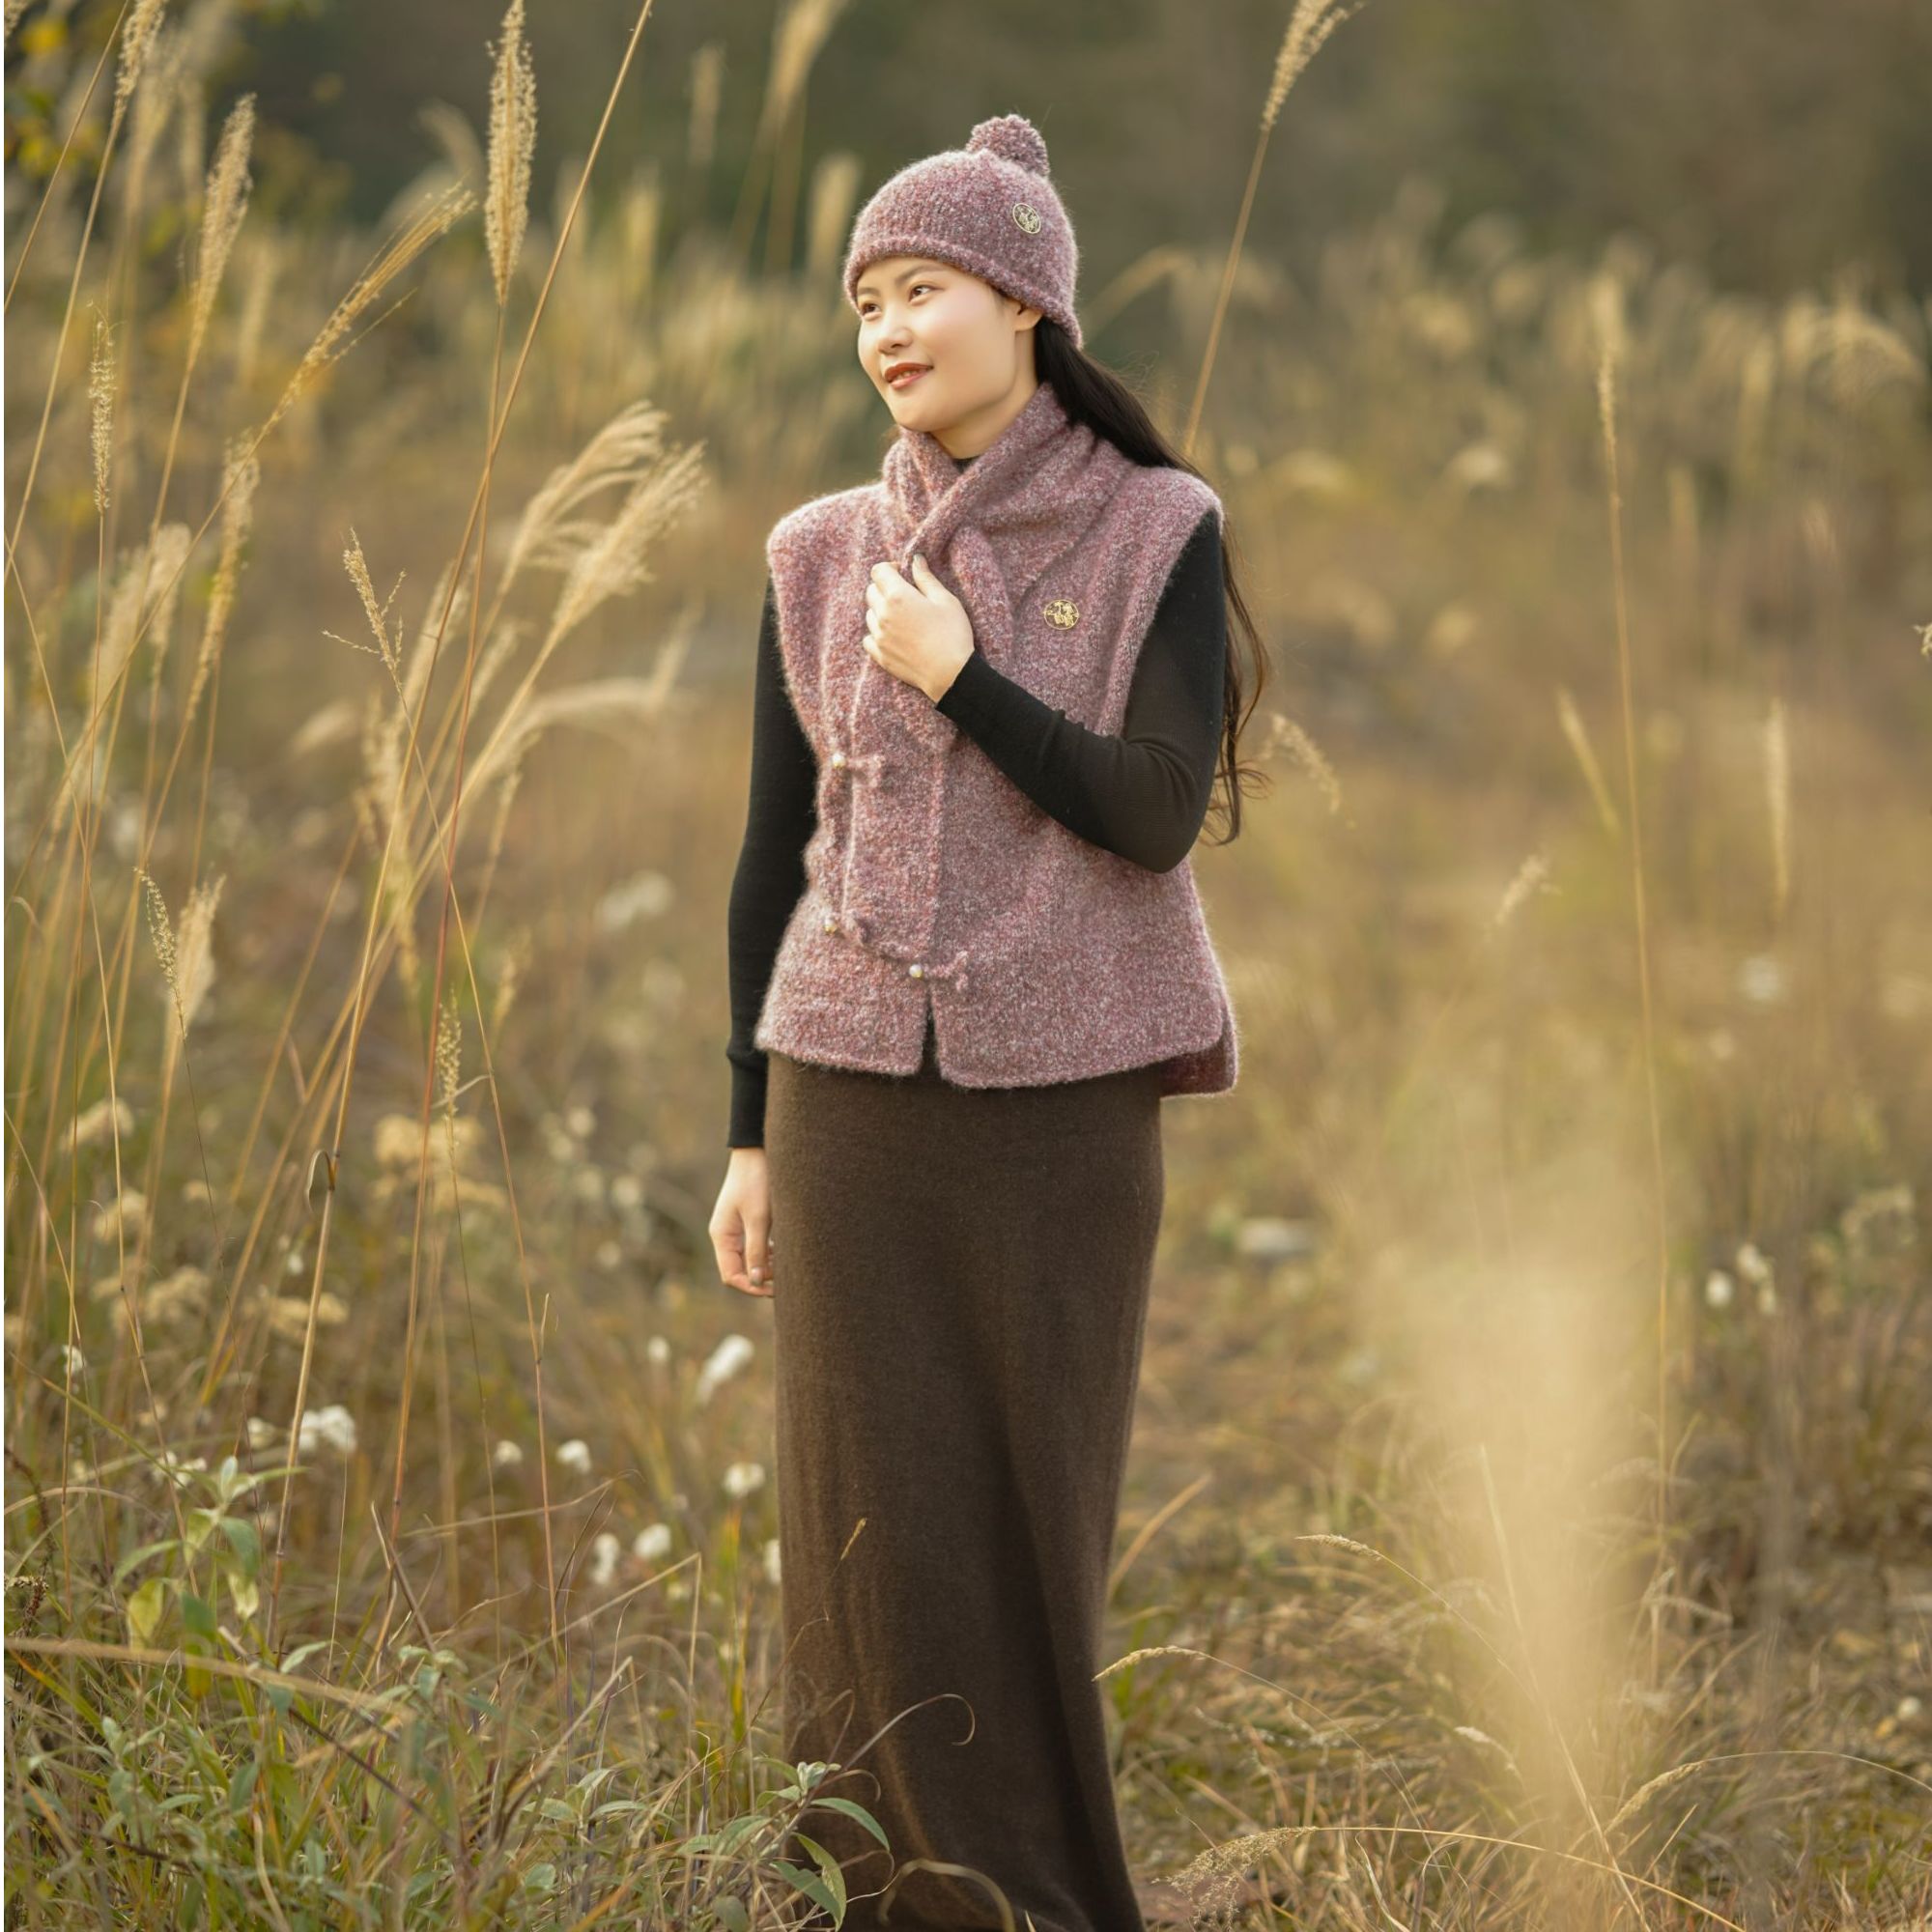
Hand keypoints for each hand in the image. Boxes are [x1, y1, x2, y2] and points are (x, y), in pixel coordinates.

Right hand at [710, 1148, 774, 1298]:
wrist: (758, 1149)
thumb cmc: (757, 1181)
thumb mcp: (759, 1218)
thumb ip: (757, 1250)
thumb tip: (757, 1282)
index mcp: (722, 1236)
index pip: (731, 1275)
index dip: (751, 1287)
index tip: (774, 1289)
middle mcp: (726, 1235)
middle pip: (740, 1270)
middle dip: (762, 1278)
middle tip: (787, 1280)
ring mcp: (737, 1228)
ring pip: (751, 1259)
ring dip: (768, 1265)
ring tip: (789, 1264)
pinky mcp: (749, 1220)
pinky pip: (757, 1245)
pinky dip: (770, 1252)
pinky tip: (786, 1250)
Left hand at [864, 554, 973, 703]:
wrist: (950, 674)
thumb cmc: (952, 634)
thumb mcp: (945, 600)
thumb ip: (926, 578)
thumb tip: (916, 559)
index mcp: (898, 596)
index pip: (878, 571)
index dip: (889, 568)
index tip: (901, 574)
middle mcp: (883, 614)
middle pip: (871, 591)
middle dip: (884, 588)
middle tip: (904, 596)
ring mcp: (878, 636)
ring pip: (869, 614)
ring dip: (881, 610)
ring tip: (903, 618)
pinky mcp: (879, 655)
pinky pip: (868, 638)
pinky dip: (877, 633)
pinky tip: (894, 636)